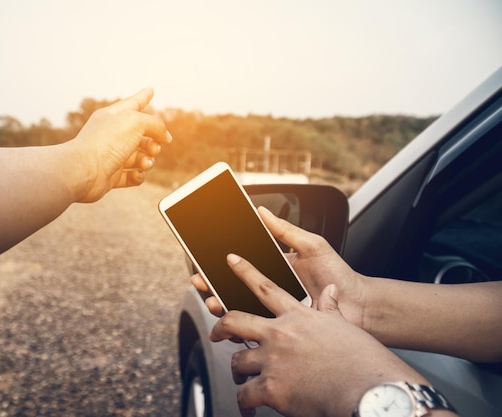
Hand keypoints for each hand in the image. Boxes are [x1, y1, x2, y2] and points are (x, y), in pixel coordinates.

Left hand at [68, 87, 171, 202]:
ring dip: (148, 159)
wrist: (83, 171)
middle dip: (153, 141)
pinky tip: (138, 174)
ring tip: (146, 162)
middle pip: (140, 134)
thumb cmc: (105, 142)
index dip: (143, 97)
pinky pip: (131, 175)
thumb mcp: (136, 122)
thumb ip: (155, 124)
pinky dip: (138, 175)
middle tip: (155, 147)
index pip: (132, 103)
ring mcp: (110, 156)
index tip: (151, 89)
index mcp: (112, 116)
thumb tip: (164, 137)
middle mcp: (111, 135)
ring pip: (138, 156)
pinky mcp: (110, 176)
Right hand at [192, 206, 367, 327]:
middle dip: (211, 284)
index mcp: (274, 268)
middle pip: (232, 287)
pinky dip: (236, 326)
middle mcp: (270, 290)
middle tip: (200, 280)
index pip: (240, 265)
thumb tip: (261, 211)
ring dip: (219, 304)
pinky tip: (229, 321)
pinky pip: (252, 329)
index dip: (220, 263)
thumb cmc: (339, 275)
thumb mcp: (312, 245)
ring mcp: (273, 311)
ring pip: (237, 309)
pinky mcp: (278, 330)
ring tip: (212, 299)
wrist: (359, 306)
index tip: (204, 257)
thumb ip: (285, 230)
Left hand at [210, 253, 427, 416]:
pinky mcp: (270, 388)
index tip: (231, 261)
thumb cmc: (362, 361)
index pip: (265, 287)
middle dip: (220, 326)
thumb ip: (330, 308)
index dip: (245, 271)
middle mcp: (280, 335)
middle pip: (235, 321)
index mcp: (298, 318)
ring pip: (238, 361)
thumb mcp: (345, 326)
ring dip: (238, 373)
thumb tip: (330, 291)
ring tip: (241, 381)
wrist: (367, 389)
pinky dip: (244, 404)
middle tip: (216, 332)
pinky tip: (249, 409)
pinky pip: (244, 395)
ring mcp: (272, 360)